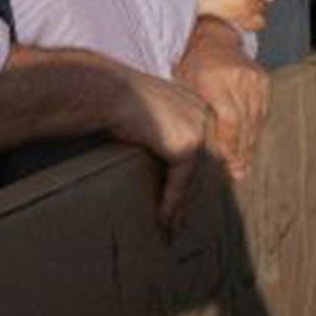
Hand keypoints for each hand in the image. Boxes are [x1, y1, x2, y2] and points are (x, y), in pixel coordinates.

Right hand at [105, 69, 212, 228]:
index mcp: (199, 102)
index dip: (200, 175)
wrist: (106, 91)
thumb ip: (166, 127)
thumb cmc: (117, 98)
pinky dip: (171, 202)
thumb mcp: (151, 110)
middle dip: (196, 194)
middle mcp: (205, 114)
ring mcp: (199, 129)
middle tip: (183, 217)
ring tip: (173, 224)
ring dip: (183, 204)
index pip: (208, 146)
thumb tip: (170, 158)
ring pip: (196, 176)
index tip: (193, 197)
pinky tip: (163, 217)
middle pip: (207, 164)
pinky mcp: (186, 145)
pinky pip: (181, 182)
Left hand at [174, 19, 269, 183]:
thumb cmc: (190, 67)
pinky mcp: (263, 79)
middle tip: (238, 172)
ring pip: (256, 119)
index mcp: (215, 79)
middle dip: (241, 150)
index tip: (227, 163)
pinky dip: (256, 129)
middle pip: (245, 122)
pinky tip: (250, 145)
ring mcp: (254, 77)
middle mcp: (238, 77)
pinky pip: (262, 111)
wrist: (210, 39)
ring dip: (251, 143)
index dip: (230, 144)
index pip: (230, 119)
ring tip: (245, 165)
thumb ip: (194, 115)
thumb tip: (198, 151)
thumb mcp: (184, 87)